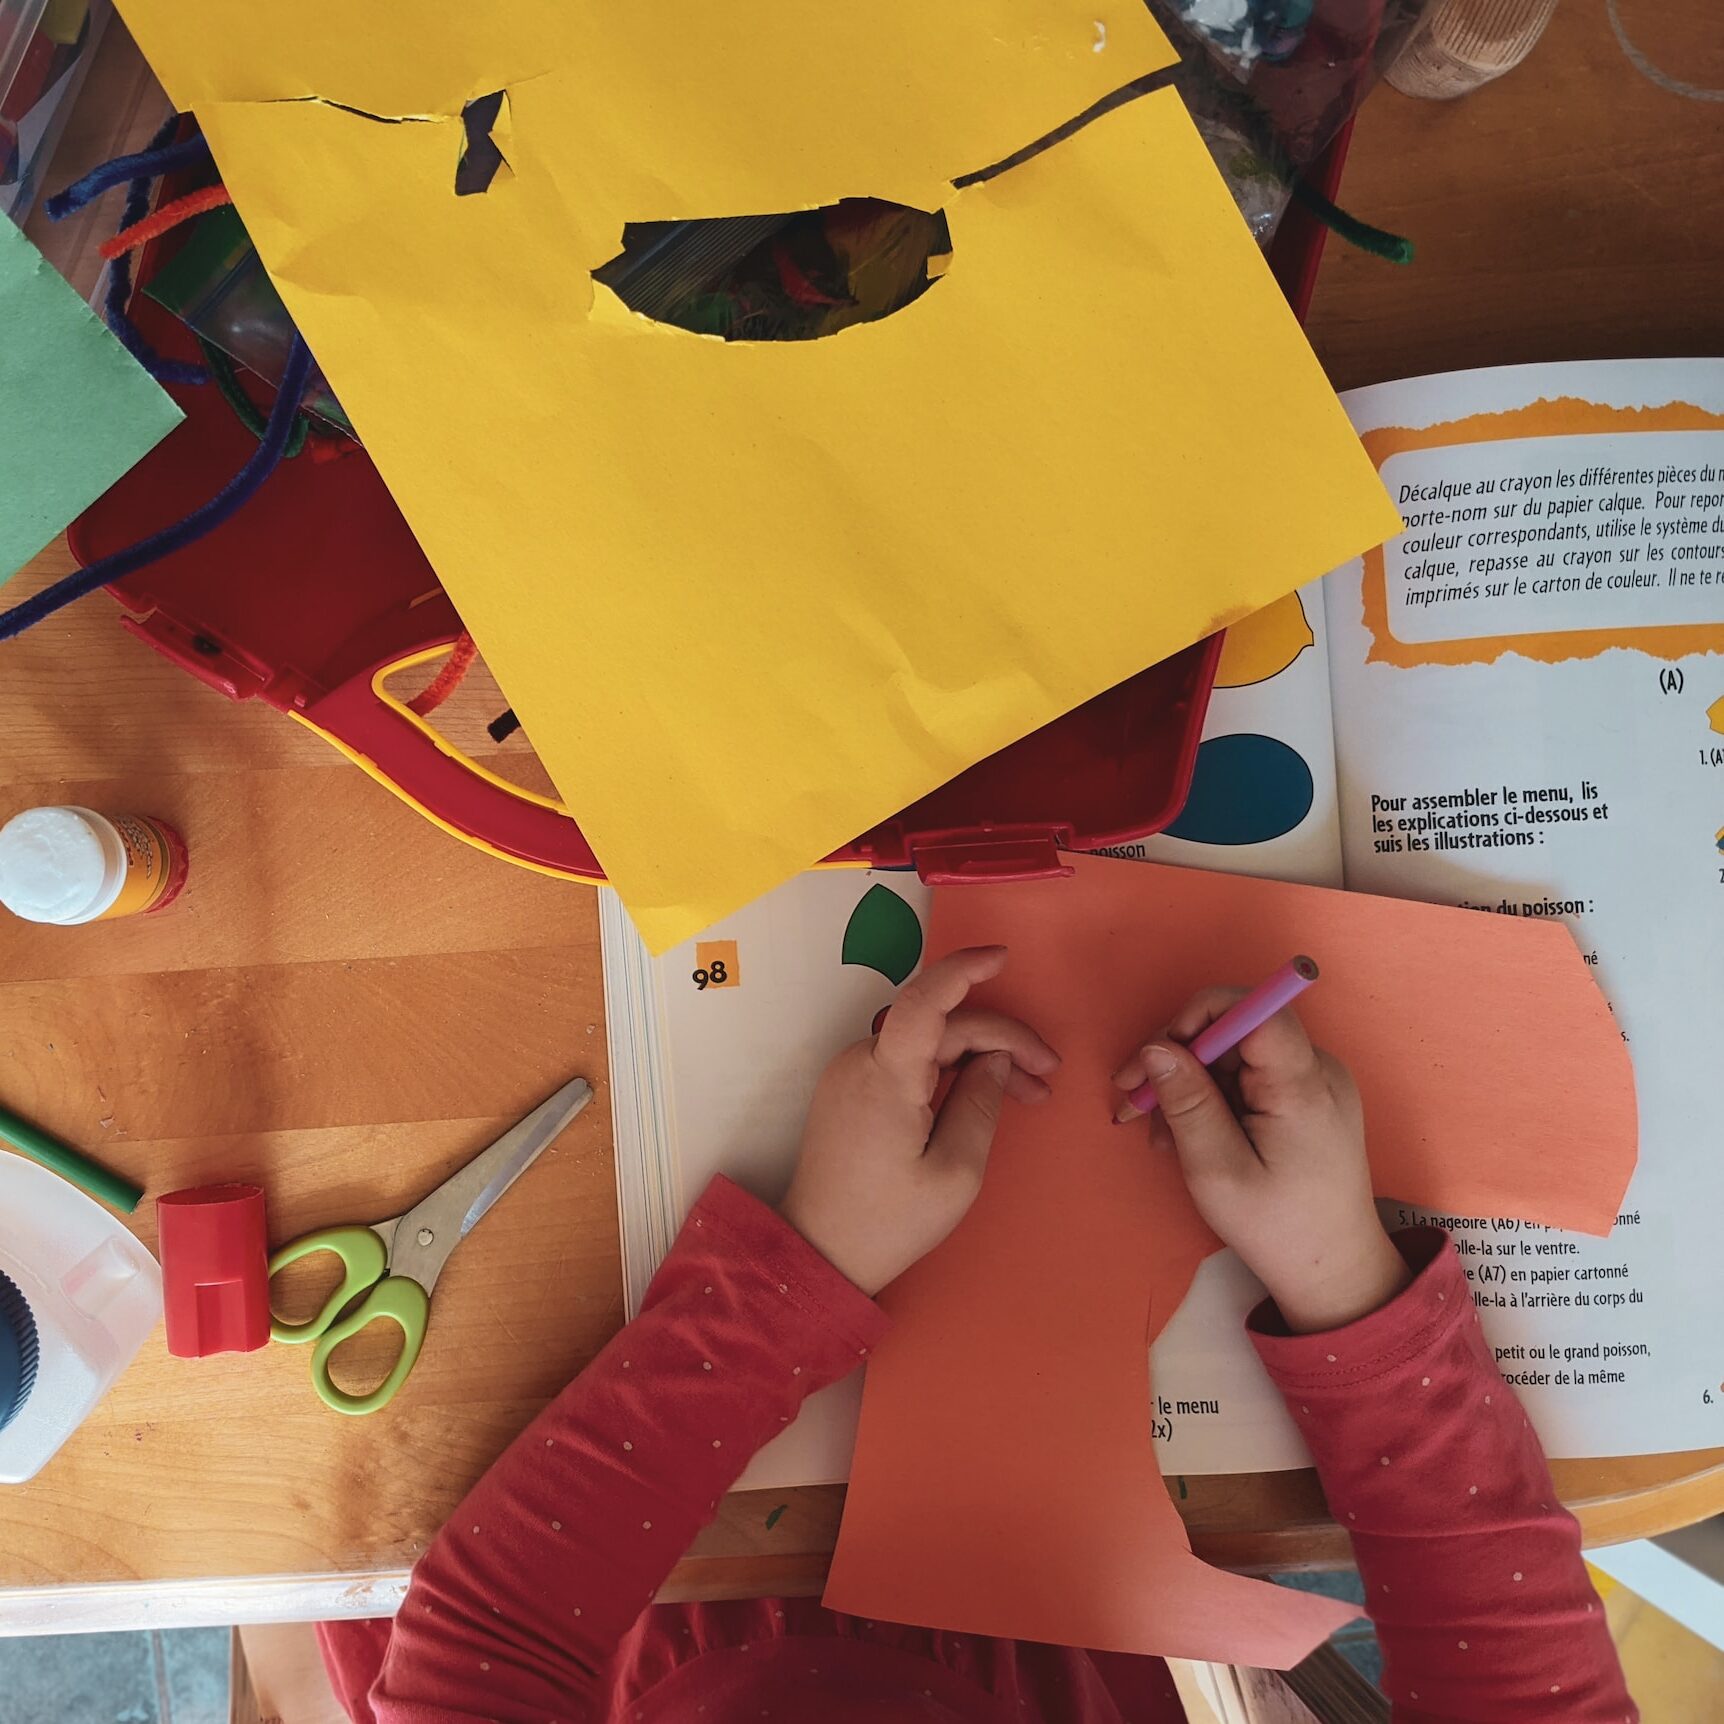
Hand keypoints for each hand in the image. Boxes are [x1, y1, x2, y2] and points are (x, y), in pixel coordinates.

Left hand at [780, 946, 1059, 1295]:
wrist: (819, 1253)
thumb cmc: (888, 1222)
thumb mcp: (955, 1172)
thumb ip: (981, 1104)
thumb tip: (996, 1060)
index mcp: (886, 1076)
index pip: (925, 1000)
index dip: (964, 970)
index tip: (1002, 957)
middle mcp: (861, 1061)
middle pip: (940, 1026)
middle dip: (1000, 1041)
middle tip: (1047, 1077)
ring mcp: (851, 1074)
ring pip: (927, 1043)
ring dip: (978, 1057)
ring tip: (1027, 1093)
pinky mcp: (850, 1090)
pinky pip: (907, 1062)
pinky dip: (948, 1070)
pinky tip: (982, 1094)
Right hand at [1112, 991, 1407, 1333]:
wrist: (1335, 1270)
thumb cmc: (1277, 1229)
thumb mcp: (1217, 1171)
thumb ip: (1187, 1103)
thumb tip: (1155, 1047)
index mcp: (1302, 1085)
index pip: (1254, 1008)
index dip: (1199, 1016)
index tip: (1158, 1057)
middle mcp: (1317, 1069)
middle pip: (1235, 1029)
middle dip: (1179, 1058)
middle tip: (1134, 1103)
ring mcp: (1315, 1082)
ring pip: (1235, 1054)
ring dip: (1189, 1083)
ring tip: (1159, 1133)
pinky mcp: (1307, 1098)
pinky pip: (1249, 1076)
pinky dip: (1212, 1096)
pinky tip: (1188, 1133)